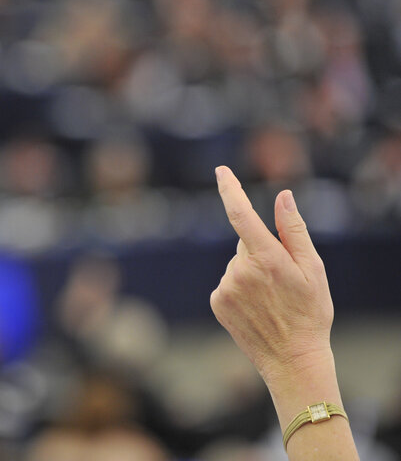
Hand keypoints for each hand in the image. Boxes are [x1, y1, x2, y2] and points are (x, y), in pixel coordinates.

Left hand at [210, 166, 333, 384]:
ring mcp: (226, 287)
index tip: (221, 171)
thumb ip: (293, 230)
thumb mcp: (313, 269)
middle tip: (282, 281)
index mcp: (267, 258)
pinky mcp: (217, 301)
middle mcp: (241, 271)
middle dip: (261, 252)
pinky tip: (256, 307)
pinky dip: (239, 288)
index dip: (230, 190)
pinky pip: (227, 282)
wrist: (292, 359)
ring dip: (250, 273)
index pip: (241, 215)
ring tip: (271, 299)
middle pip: (245, 244)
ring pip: (236, 264)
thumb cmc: (310, 312)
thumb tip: (283, 196)